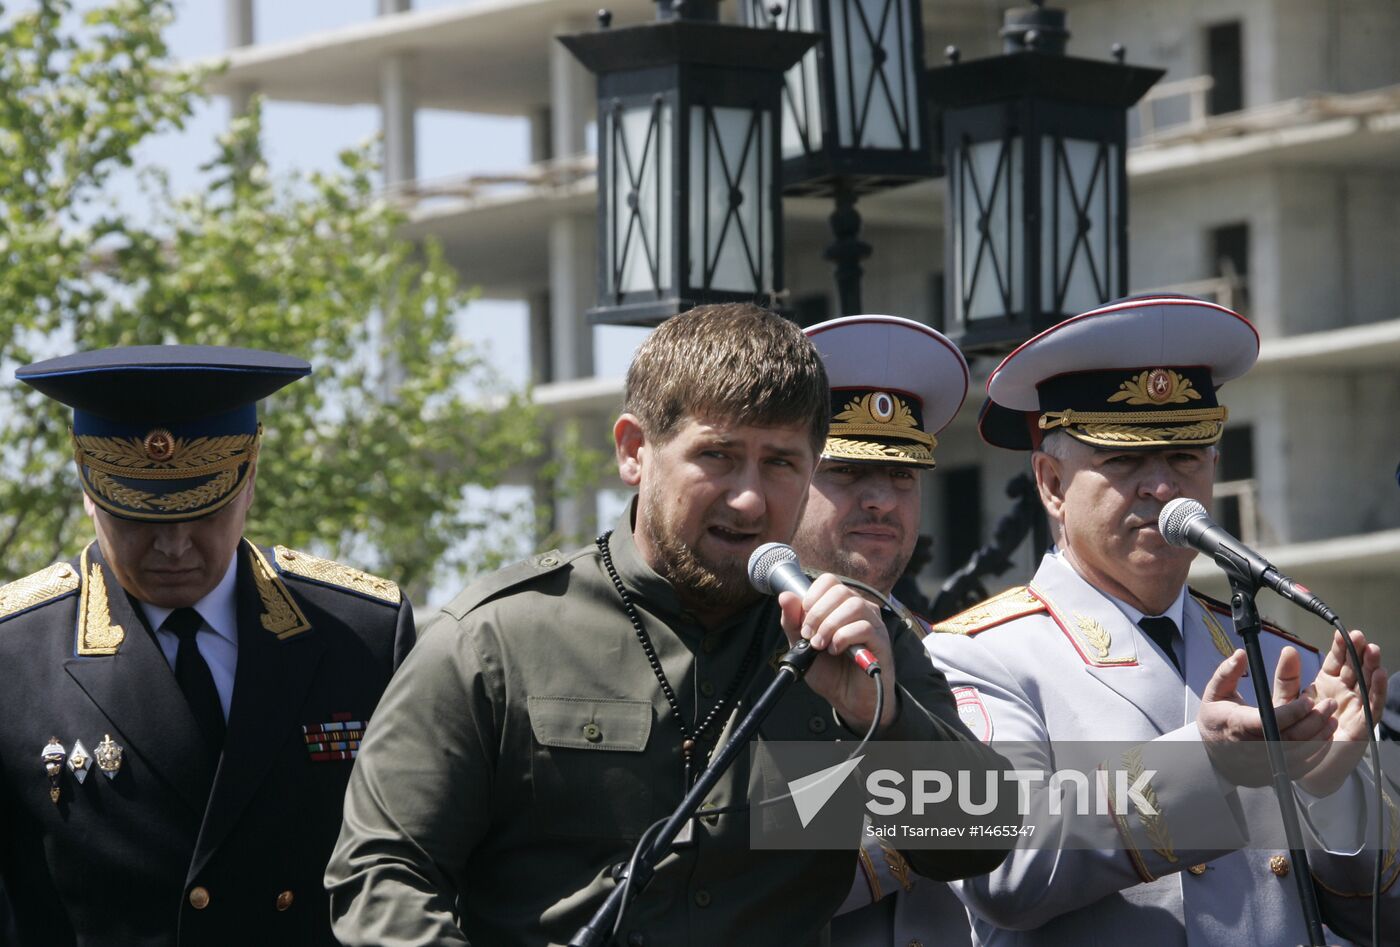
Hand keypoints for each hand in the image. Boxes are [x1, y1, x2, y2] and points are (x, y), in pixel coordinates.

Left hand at [777, 573, 894, 732]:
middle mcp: (860, 608)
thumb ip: (792, 621)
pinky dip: (843, 638)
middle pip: (840, 590)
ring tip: (821, 645)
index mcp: (840, 605)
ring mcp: (873, 623)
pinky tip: (835, 651)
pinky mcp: (880, 640)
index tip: (803, 621)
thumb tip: (785, 596)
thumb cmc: (828, 669)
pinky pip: (863, 627)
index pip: (829, 581)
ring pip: (853, 605)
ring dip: (830, 625)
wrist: (846, 698)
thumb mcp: (801, 644)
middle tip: (810, 636)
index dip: (812, 597)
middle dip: (817, 613)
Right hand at [1196, 648, 1337, 786]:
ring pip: (1300, 752)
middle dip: (1314, 720)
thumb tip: (1242, 653)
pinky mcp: (1277, 772)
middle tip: (1329, 704)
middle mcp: (1253, 748)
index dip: (1292, 712)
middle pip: (1291, 737)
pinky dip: (1317, 750)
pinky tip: (1324, 735)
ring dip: (1320, 734)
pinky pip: (1303, 765)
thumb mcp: (1214, 693)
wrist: (1213, 758)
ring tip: (1331, 717)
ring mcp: (1266, 764)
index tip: (1308, 699)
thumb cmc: (1216, 721)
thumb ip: (1227, 672)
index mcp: (1237, 726)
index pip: (1269, 722)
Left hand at [1293, 629, 1387, 795]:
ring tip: (1372, 650)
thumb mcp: (1284, 700)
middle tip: (1360, 636)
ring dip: (1371, 667)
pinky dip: (1376, 691)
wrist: (1298, 763)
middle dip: (1359, 652)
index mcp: (1326, 685)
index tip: (1341, 632)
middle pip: (1355, 669)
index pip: (1337, 661)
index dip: (1341, 648)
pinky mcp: (1360, 726)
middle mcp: (1344, 694)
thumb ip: (1286, 677)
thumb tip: (1289, 650)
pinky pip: (1371, 706)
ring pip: (1367, 684)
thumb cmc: (1293, 731)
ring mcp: (1354, 709)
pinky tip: (1378, 675)